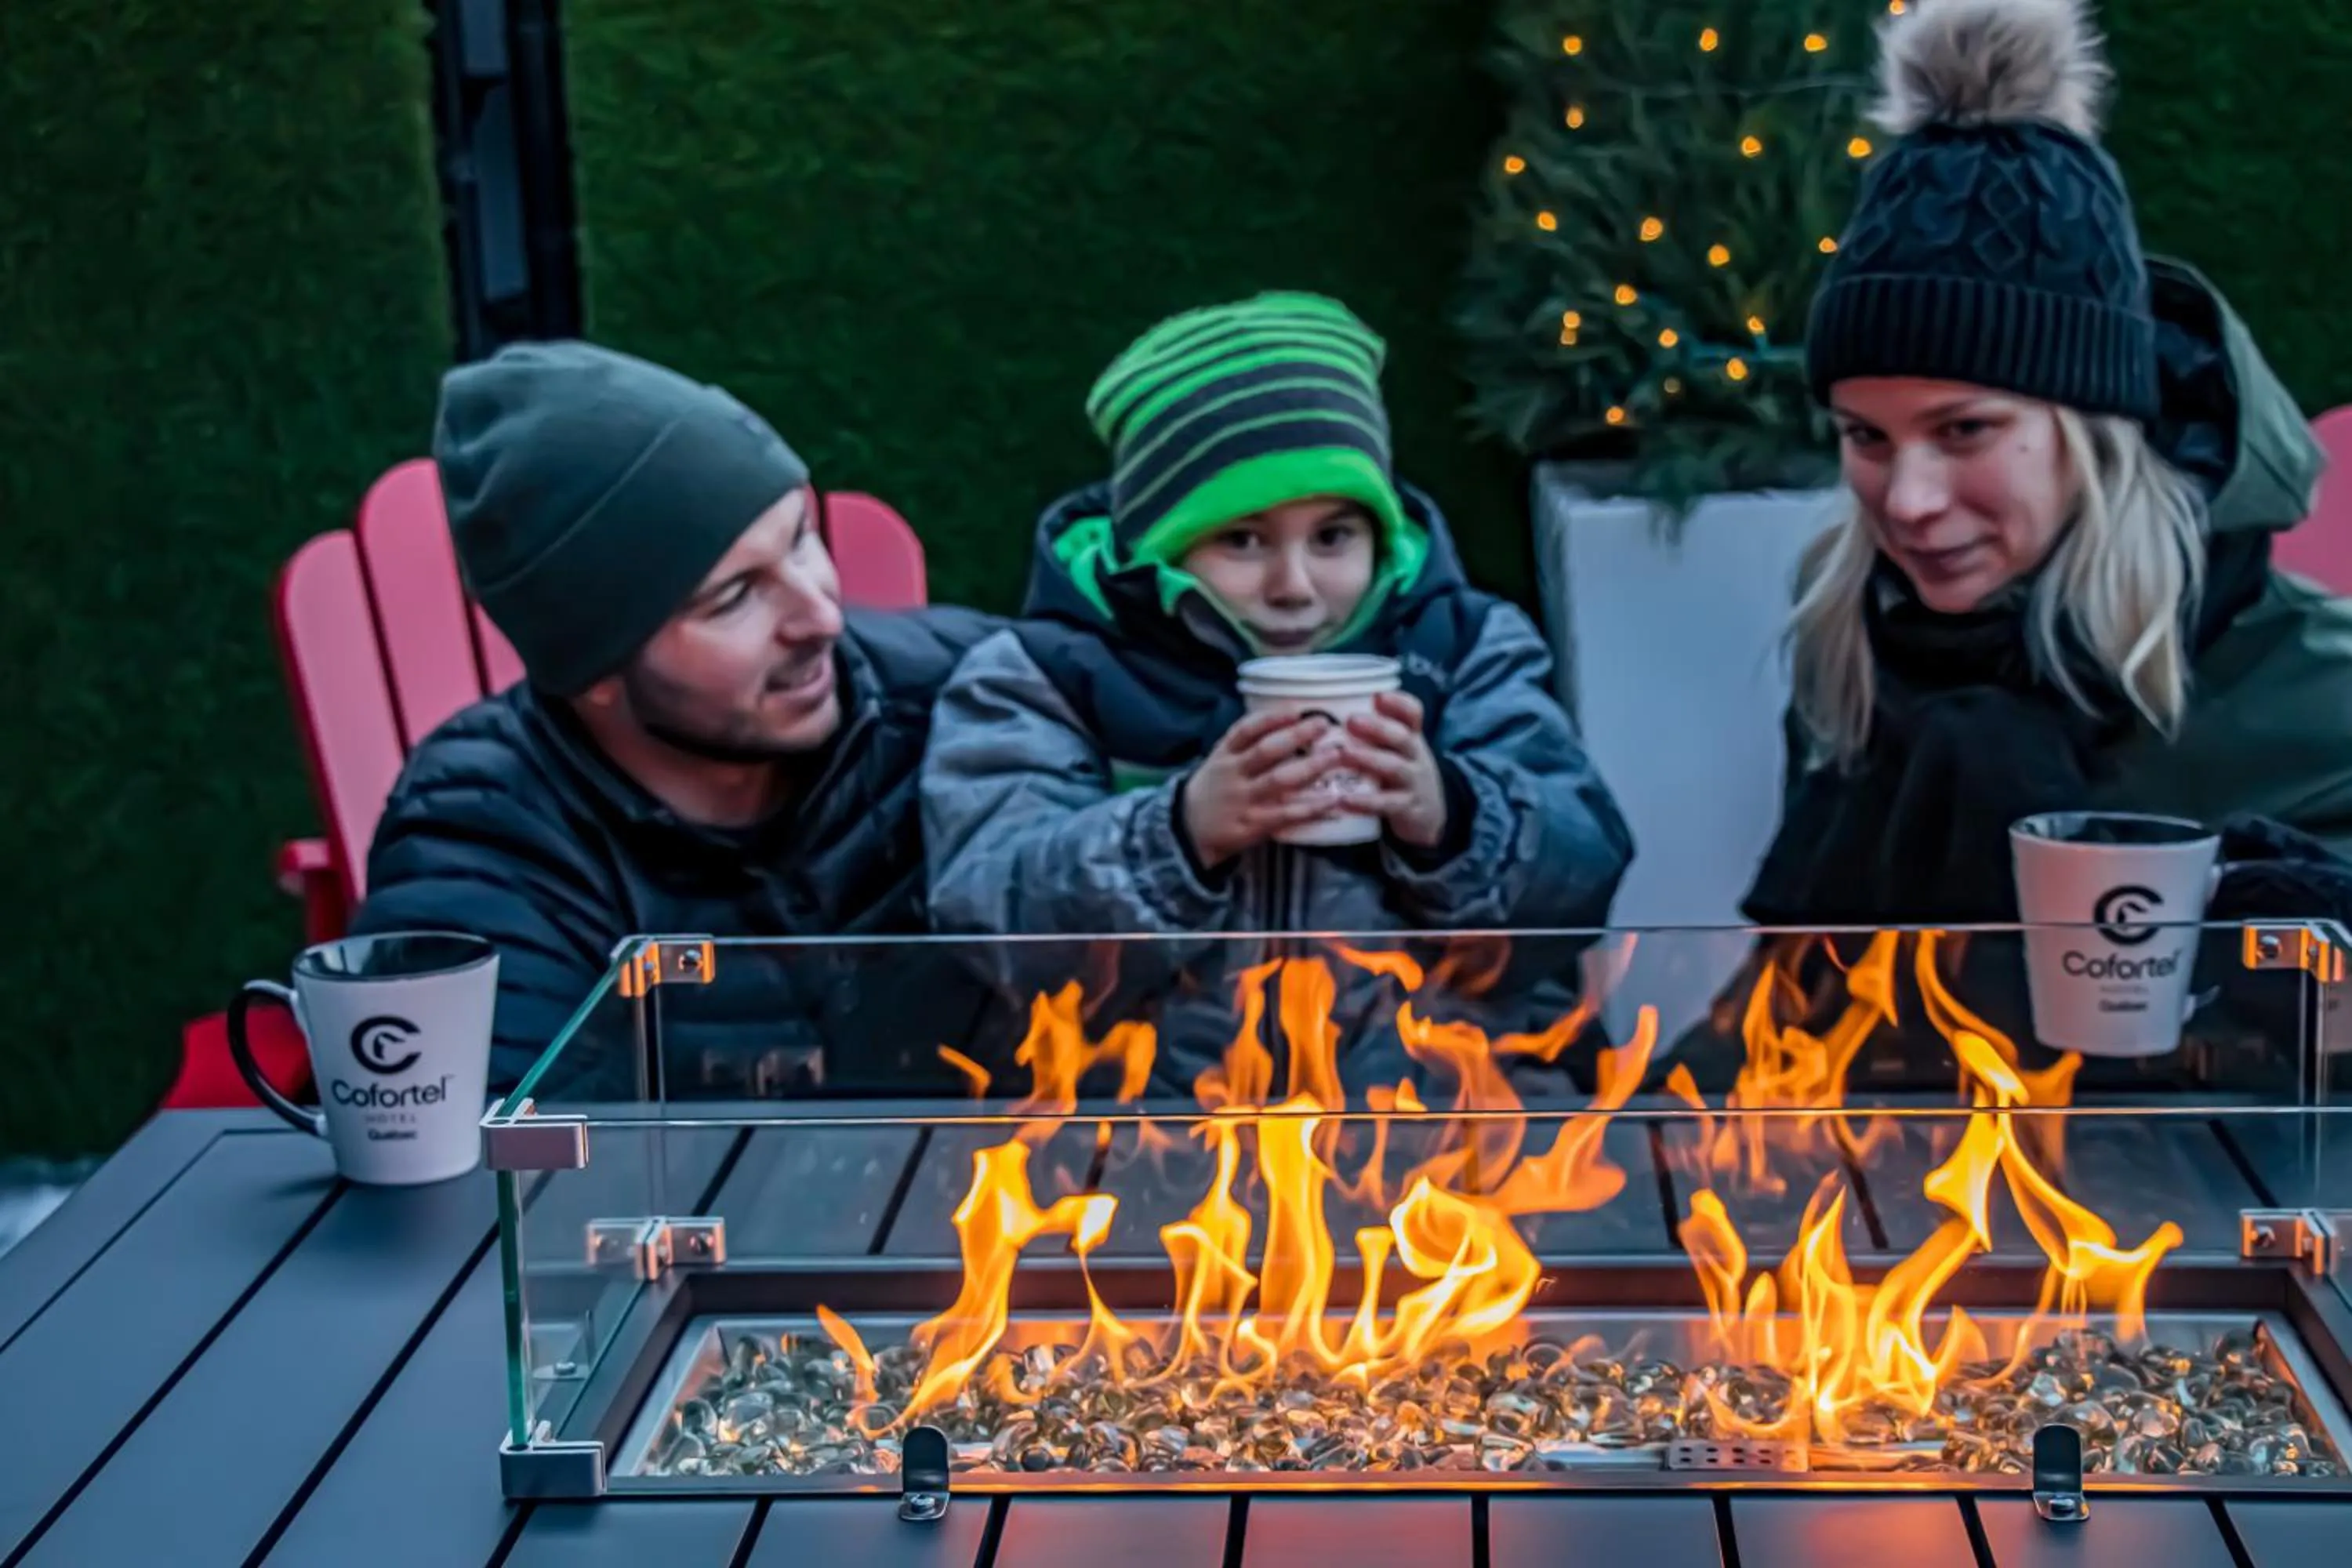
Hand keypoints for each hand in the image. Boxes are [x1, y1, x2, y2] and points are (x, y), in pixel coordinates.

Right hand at [1181, 709, 1341, 866]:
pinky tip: (1332, 799)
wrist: (1188, 830)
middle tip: (1324, 725)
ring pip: (1279, 780)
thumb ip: (1245, 745)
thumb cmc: (1214, 790)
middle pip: (1266, 751)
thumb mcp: (1219, 761)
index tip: (1296, 709)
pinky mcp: (1253, 825)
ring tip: (1335, 756)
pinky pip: (1286, 814)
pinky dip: (1311, 807)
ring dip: (1310, 767)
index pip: (1245, 730)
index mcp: (1224, 755)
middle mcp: (1233, 774)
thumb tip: (1287, 721)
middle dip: (1297, 735)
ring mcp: (1243, 801)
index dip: (1270, 718)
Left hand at [1334, 691, 1448, 848]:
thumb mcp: (1396, 749)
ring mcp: (1412, 782)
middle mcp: (1414, 755)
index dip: (1398, 703)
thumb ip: (1374, 729)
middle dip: (1377, 727)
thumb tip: (1332, 706)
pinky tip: (1344, 799)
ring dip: (1368, 759)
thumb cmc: (1400, 773)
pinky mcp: (1406, 808)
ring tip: (1344, 753)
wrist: (1430, 814)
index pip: (1412, 713)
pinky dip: (1365, 802)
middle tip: (1351, 720)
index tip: (1378, 696)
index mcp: (1410, 736)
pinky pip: (1386, 804)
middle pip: (1402, 737)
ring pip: (1394, 767)